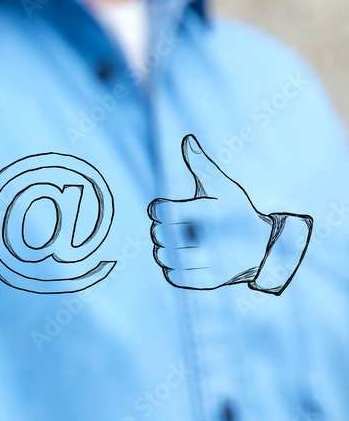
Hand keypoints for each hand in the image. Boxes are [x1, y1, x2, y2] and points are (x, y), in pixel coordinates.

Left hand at [148, 135, 273, 289]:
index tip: (169, 210)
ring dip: (165, 249)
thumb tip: (187, 139)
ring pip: (162, 256)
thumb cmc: (237, 212)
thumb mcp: (223, 187)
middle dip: (162, 229)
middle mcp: (207, 238)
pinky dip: (172, 268)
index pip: (159, 211)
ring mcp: (208, 262)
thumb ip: (201, 165)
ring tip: (181, 242)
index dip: (159, 210)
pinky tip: (184, 258)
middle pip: (158, 234)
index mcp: (206, 212)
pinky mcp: (207, 281)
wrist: (264, 248)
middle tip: (178, 227)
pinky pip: (172, 277)